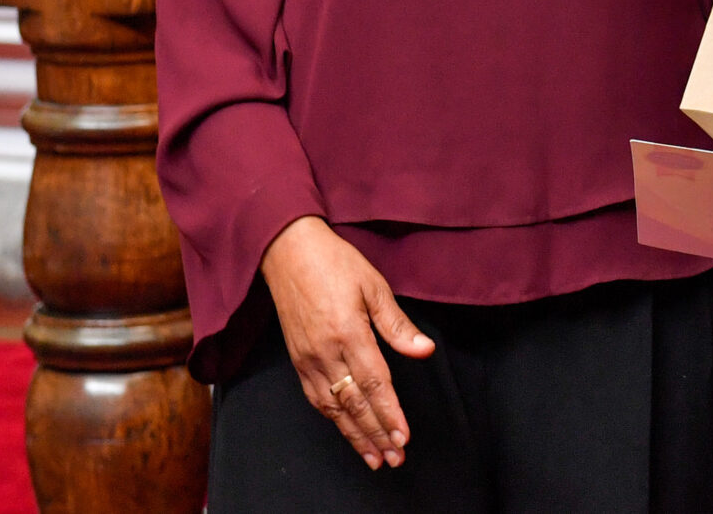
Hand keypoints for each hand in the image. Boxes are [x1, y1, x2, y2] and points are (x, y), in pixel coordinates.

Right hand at [260, 216, 435, 469]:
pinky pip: (316, 397)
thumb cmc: (335, 264)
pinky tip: (346, 431)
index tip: (403, 437)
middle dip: (375, 434)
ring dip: (354, 435)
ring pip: (333, 407)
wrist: (287, 253)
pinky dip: (333, 419)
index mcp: (349, 333)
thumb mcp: (374, 286)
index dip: (390, 414)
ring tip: (373, 457)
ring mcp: (308, 359)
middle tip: (394, 459)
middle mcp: (326, 352)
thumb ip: (397, 324)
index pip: (375, 384)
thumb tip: (424, 350)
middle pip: (354, 404)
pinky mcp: (297, 359)